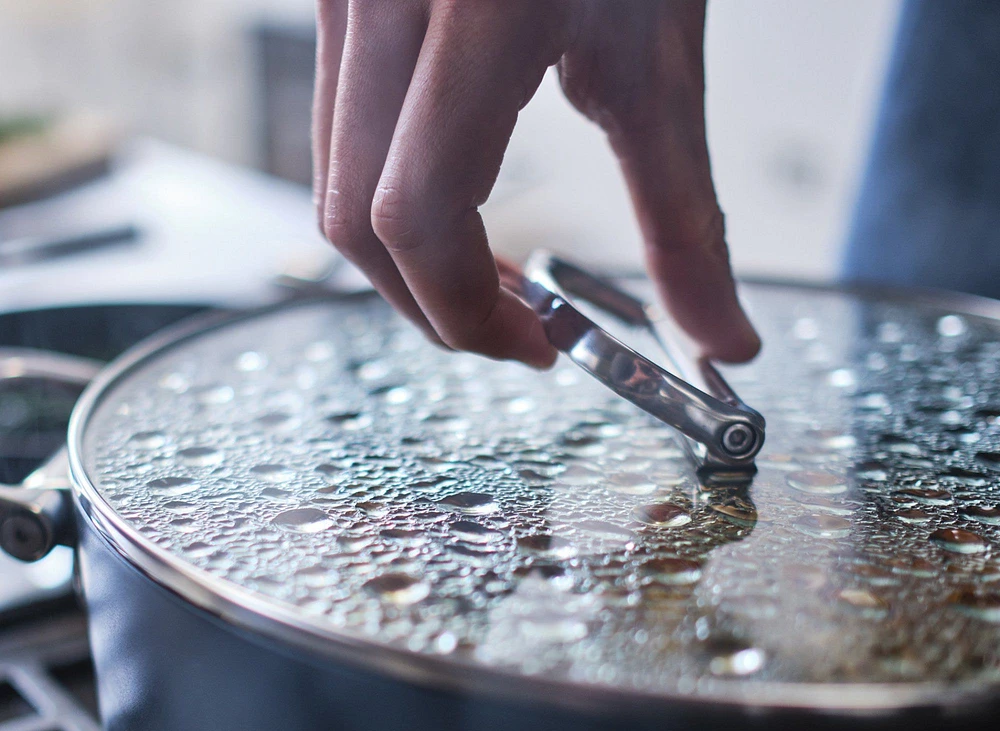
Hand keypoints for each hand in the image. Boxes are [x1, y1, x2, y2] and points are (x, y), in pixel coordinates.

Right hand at [313, 0, 759, 367]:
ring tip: (489, 276)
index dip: (467, 313)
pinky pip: (339, 137)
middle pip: (354, 224)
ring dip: (407, 261)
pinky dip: (391, 203)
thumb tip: (720, 340)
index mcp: (474, 16)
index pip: (414, 218)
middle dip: (432, 304)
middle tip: (512, 327)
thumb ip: (687, 220)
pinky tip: (455, 207)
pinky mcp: (339, 0)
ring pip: (334, 185)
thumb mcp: (661, 64)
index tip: (537, 346)